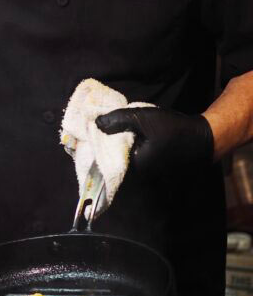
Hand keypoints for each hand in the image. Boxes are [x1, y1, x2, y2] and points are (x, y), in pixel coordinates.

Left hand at [95, 106, 214, 182]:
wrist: (204, 138)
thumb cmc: (173, 129)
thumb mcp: (143, 118)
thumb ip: (118, 120)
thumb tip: (96, 123)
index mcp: (136, 166)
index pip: (108, 160)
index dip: (100, 147)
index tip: (93, 136)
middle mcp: (141, 177)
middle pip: (116, 163)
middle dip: (108, 149)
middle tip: (101, 133)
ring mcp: (150, 176)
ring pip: (126, 163)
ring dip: (120, 150)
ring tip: (112, 135)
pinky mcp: (156, 172)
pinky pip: (136, 163)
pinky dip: (130, 152)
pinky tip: (128, 140)